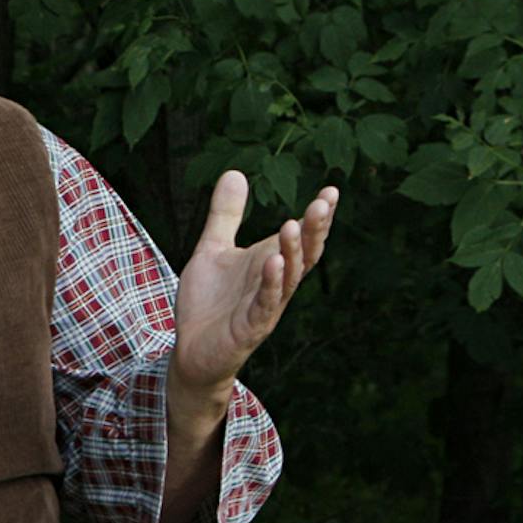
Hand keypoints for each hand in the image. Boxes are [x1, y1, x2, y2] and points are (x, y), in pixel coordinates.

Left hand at [170, 171, 338, 396]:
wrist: (190, 349)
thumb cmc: (208, 302)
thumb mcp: (213, 250)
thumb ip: (226, 215)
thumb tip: (235, 172)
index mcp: (270, 262)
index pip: (303, 237)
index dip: (318, 216)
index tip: (331, 190)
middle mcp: (276, 283)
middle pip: (305, 254)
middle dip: (315, 230)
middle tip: (323, 202)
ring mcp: (265, 306)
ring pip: (289, 277)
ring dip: (293, 252)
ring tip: (293, 224)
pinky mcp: (250, 326)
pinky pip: (265, 303)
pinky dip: (271, 282)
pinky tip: (273, 261)